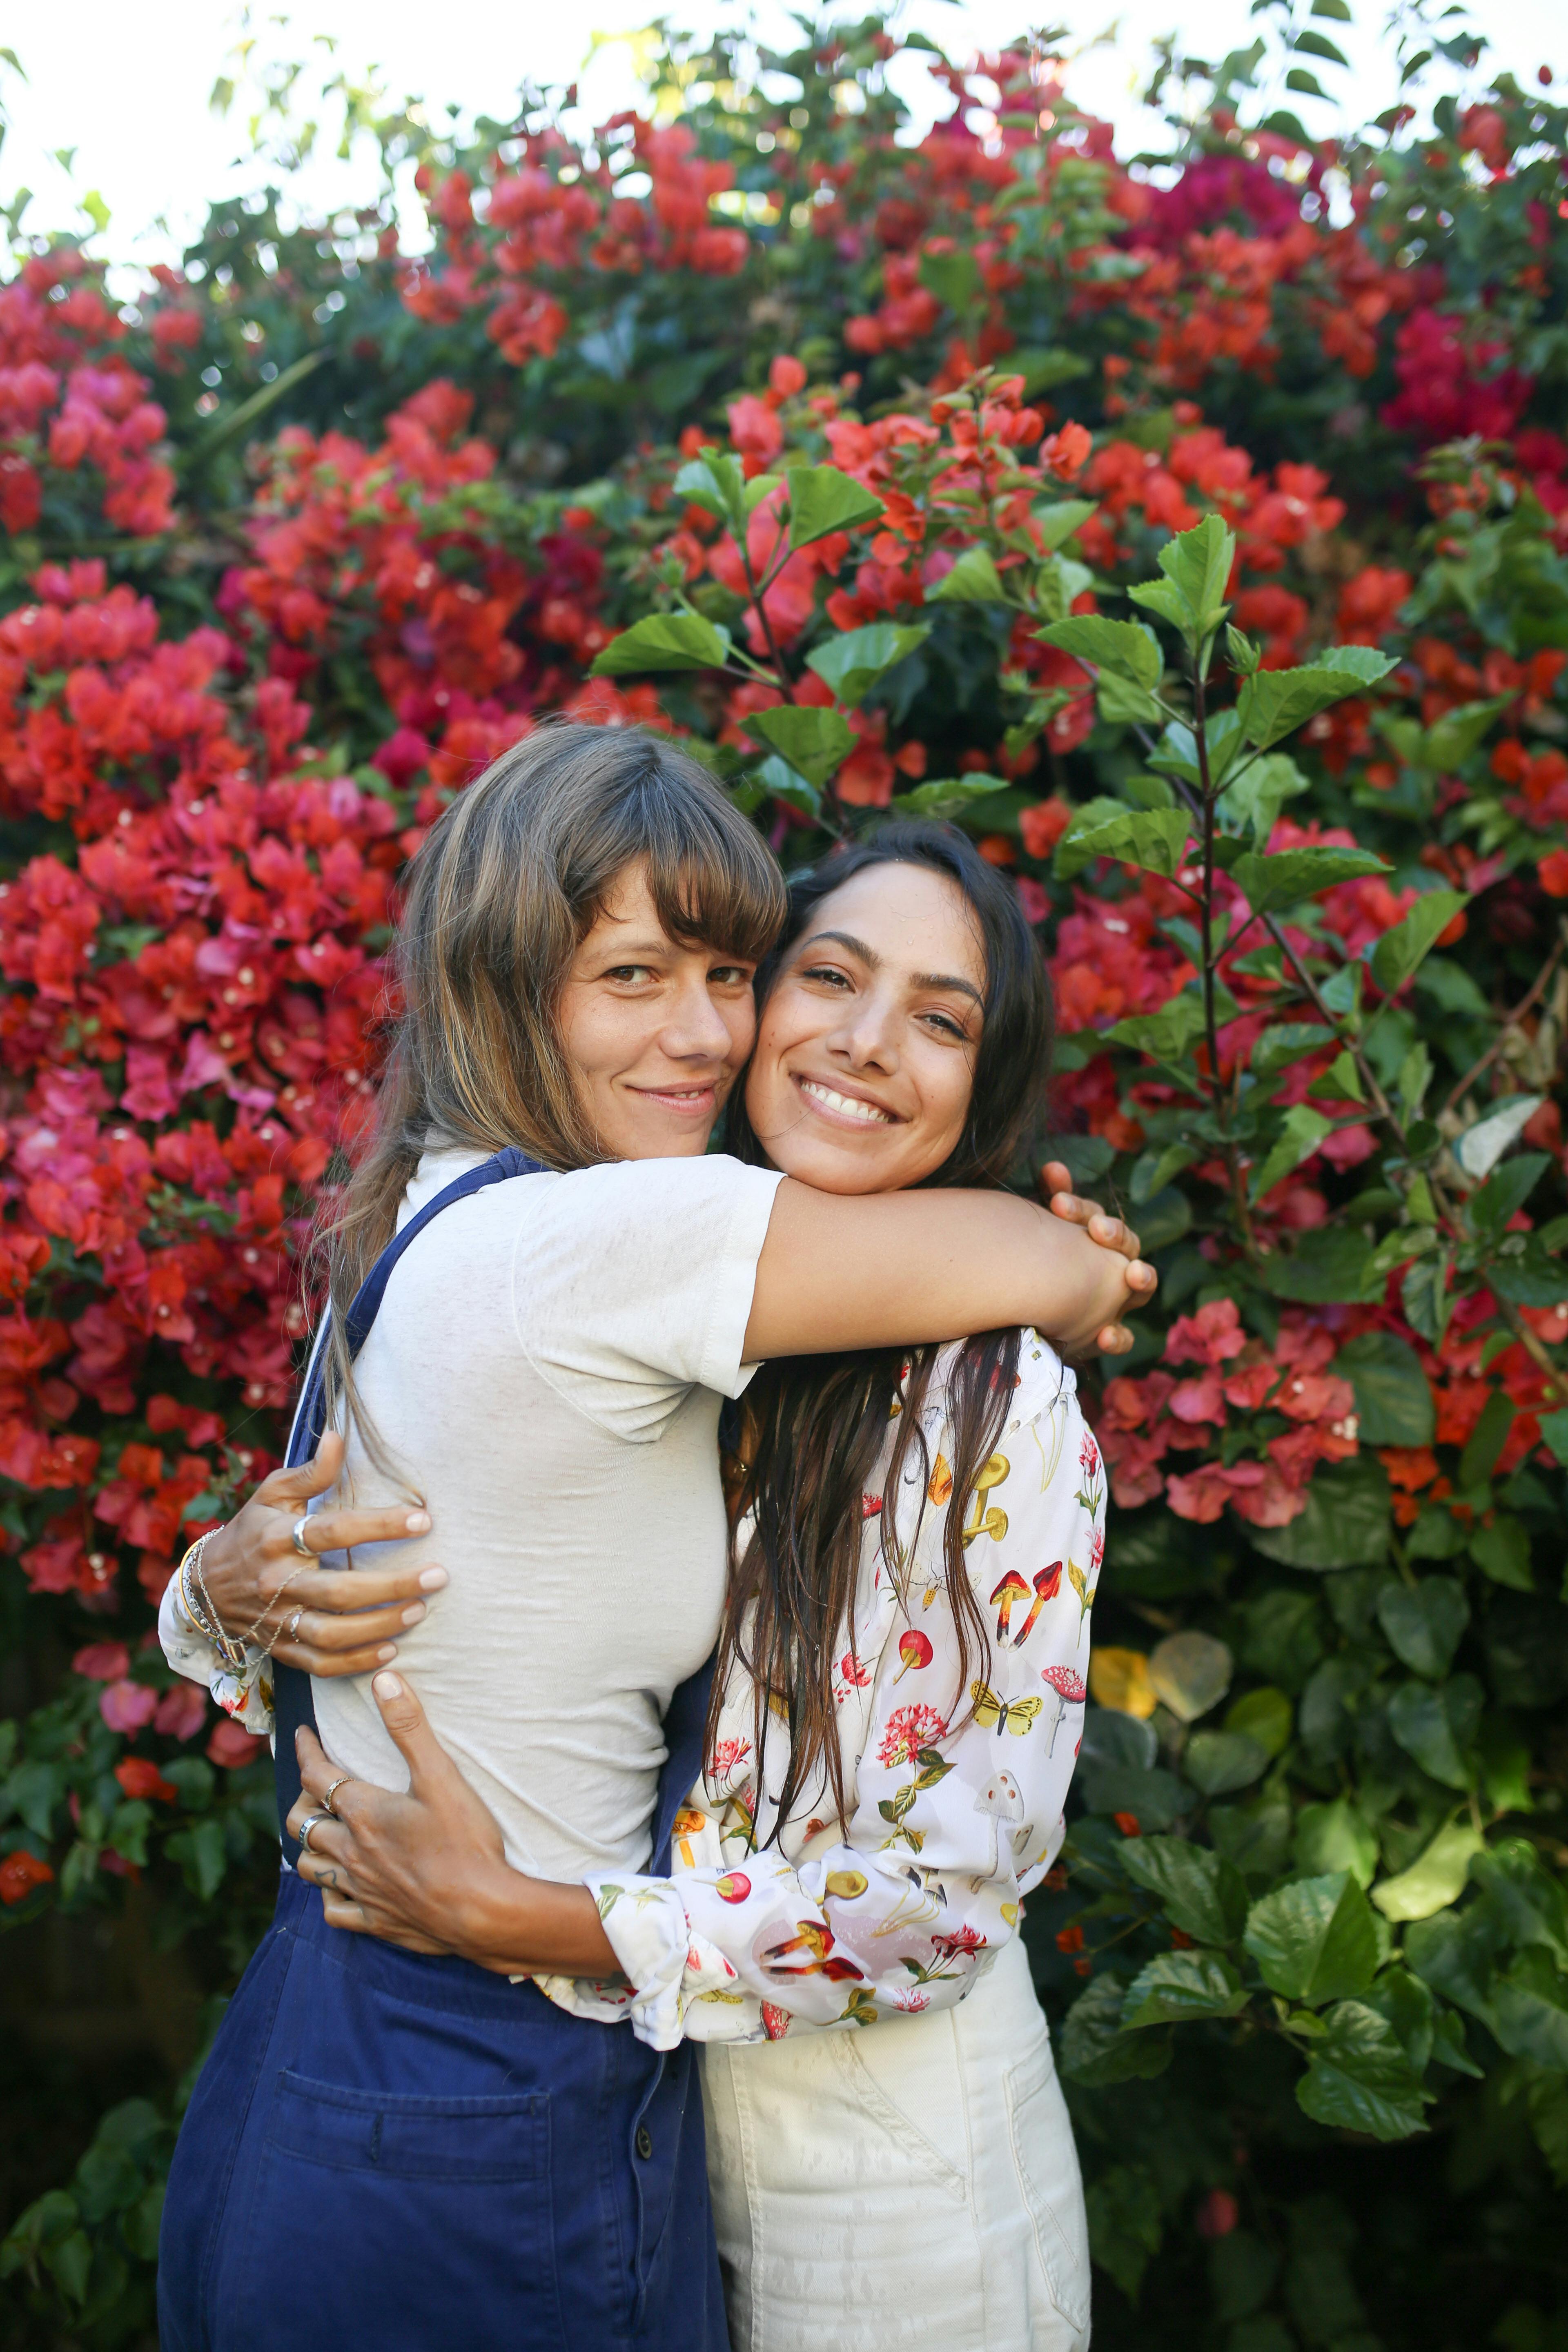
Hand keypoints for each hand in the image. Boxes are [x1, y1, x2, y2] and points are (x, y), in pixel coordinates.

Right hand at [197, 1431, 447, 1675]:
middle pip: (340, 1591)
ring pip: (332, 1633)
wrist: (204, 1586)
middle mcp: (277, 1581)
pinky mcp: (280, 1648)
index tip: (423, 1519)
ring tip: (420, 1610)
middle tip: (438, 1576)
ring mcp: (277, 1619)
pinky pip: (320, 1663)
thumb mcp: (272, 1493)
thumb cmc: (251, 1530)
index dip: (380, 1525)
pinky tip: (390, 1650)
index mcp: (277, 1537)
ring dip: (380, 1625)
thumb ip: (310, 1471)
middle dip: (393, 1586)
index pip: (333, 1531)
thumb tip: (338, 1437)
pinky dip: (356, 1662)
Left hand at [288, 1673, 509, 1954]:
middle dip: (301, 1797)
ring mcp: (361, 1889)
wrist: (482, 1909)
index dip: (305, 1750)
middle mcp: (352, 1851)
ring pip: (310, 1867)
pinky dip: (329, 1894)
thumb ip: (409, 1727)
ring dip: (309, 1845)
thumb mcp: (441, 1775)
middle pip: (302, 1822)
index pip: (316, 1774)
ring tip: (322, 1831)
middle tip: (313, 1785)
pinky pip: (334, 1911)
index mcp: (364, 1813)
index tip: (301, 1735)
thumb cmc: (465, 1841)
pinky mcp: (375, 1921)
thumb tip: (384, 1679)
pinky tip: (340, 1887)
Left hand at [1039, 1161, 1156, 1357]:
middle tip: (1098, 1228)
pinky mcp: (1108, 1332)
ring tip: (1134, 1273)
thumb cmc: (1040, 1264)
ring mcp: (1118, 1299)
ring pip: (1141, 1286)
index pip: (1096, 1216)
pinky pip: (1122, 1337)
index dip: (1081, 1209)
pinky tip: (1106, 1336)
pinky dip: (1118, 1337)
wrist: (1030, 1313)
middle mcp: (1115, 1264)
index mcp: (1096, 1236)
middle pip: (1126, 1244)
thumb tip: (1054, 1166)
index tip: (1058, 1202)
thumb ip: (1053, 1199)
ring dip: (1142, 1277)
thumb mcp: (1044, 1232)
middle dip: (1116, 1234)